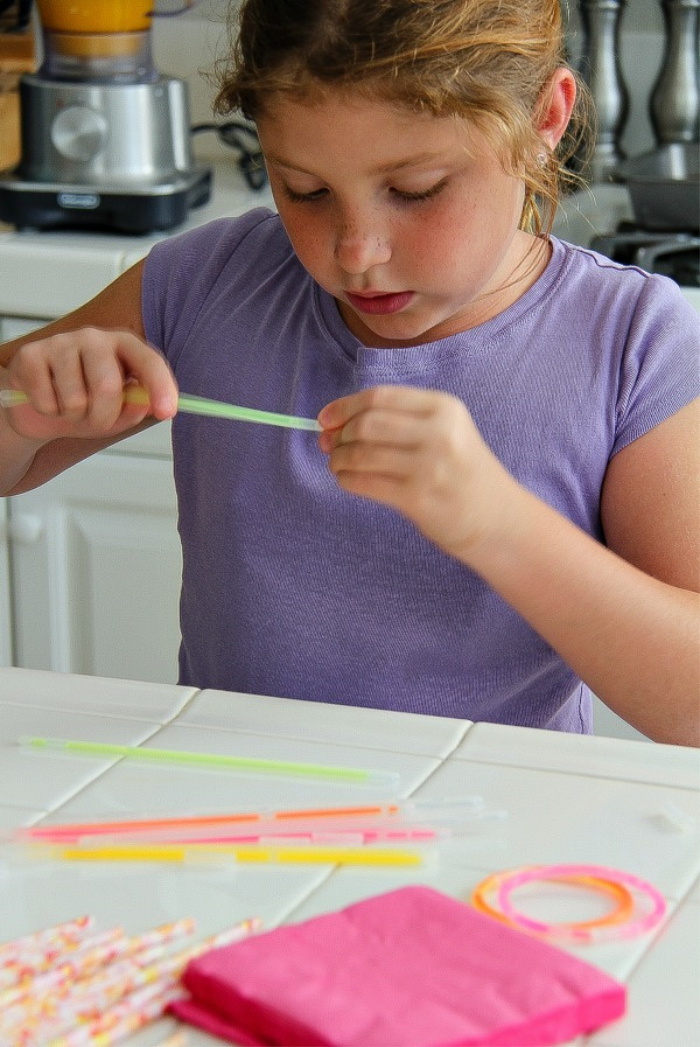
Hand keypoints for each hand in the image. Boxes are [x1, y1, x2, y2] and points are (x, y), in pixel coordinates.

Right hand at [0, 327, 178, 441]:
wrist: (41, 405)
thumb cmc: (87, 404)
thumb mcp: (119, 412)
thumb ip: (136, 408)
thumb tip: (146, 403)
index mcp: (124, 345)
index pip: (148, 360)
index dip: (160, 386)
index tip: (167, 412)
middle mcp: (94, 337)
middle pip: (107, 386)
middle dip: (104, 418)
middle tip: (97, 421)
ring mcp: (60, 342)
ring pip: (75, 400)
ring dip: (75, 418)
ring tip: (70, 407)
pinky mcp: (30, 355)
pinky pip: (47, 402)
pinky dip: (50, 413)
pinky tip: (48, 400)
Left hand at [318, 385, 514, 559]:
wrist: (497, 518)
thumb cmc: (461, 471)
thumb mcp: (445, 430)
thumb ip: (400, 421)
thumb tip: (335, 422)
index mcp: (444, 408)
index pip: (380, 397)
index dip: (345, 406)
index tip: (324, 418)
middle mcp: (438, 433)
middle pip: (366, 424)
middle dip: (339, 435)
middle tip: (329, 445)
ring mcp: (429, 467)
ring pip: (361, 454)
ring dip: (338, 459)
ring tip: (336, 464)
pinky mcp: (418, 498)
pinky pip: (365, 483)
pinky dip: (347, 480)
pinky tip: (346, 481)